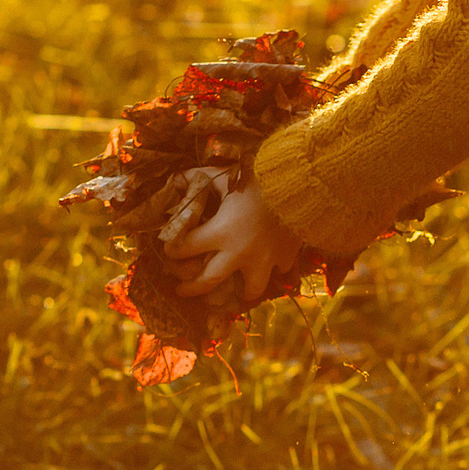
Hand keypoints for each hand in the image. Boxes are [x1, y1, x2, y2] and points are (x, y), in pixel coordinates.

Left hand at [163, 184, 301, 306]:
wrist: (299, 182)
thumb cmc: (257, 177)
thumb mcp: (221, 176)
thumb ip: (197, 179)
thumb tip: (177, 179)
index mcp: (220, 231)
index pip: (185, 249)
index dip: (172, 251)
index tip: (168, 251)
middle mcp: (239, 252)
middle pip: (209, 281)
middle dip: (191, 288)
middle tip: (182, 291)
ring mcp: (265, 259)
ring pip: (250, 290)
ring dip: (241, 293)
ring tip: (235, 293)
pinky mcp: (286, 257)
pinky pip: (280, 272)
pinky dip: (275, 271)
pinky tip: (272, 268)